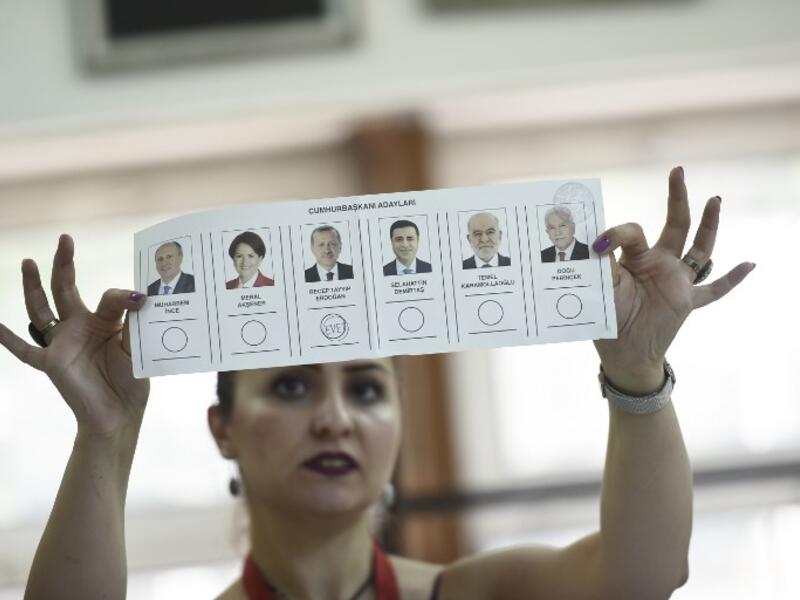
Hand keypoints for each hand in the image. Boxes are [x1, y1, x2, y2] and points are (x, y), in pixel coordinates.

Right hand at [0, 234, 149, 437]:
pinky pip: (26, 350)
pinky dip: (9, 339)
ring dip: (33, 286)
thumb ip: (133, 320)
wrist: (119, 413)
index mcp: (104, 322)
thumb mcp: (137, 345)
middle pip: (66, 289)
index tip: (140, 297)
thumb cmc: (131, 380)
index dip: (123, 295)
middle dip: (64, 264)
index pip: (108, 297)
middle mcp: (80, 327)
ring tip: (28, 262)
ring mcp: (62, 343)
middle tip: (64, 239)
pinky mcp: (51, 363)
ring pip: (42, 309)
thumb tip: (137, 294)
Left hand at [593, 167, 754, 393]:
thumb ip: (599, 265)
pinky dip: (731, 278)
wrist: (621, 352)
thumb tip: (593, 242)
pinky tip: (750, 264)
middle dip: (677, 198)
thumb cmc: (607, 318)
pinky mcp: (687, 300)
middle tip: (678, 171)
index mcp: (635, 257)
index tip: (598, 245)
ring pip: (699, 249)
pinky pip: (714, 290)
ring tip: (715, 199)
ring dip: (709, 225)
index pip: (633, 232)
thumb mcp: (600, 287)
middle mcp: (659, 263)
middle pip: (674, 225)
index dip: (616, 234)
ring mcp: (676, 281)